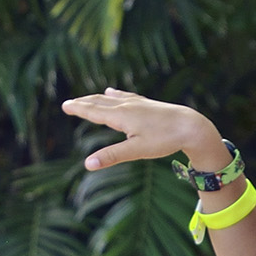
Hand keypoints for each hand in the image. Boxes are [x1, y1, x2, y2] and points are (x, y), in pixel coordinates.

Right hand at [61, 89, 225, 172]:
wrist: (191, 126)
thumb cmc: (164, 139)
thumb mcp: (136, 151)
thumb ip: (111, 156)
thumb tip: (88, 164)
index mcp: (121, 116)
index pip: (94, 111)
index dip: (78, 109)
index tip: (65, 106)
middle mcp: (127, 105)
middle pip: (100, 102)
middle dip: (84, 103)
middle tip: (69, 104)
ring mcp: (138, 103)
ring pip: (111, 98)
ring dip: (96, 99)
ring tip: (86, 98)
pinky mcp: (147, 104)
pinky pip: (125, 96)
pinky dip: (114, 94)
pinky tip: (112, 91)